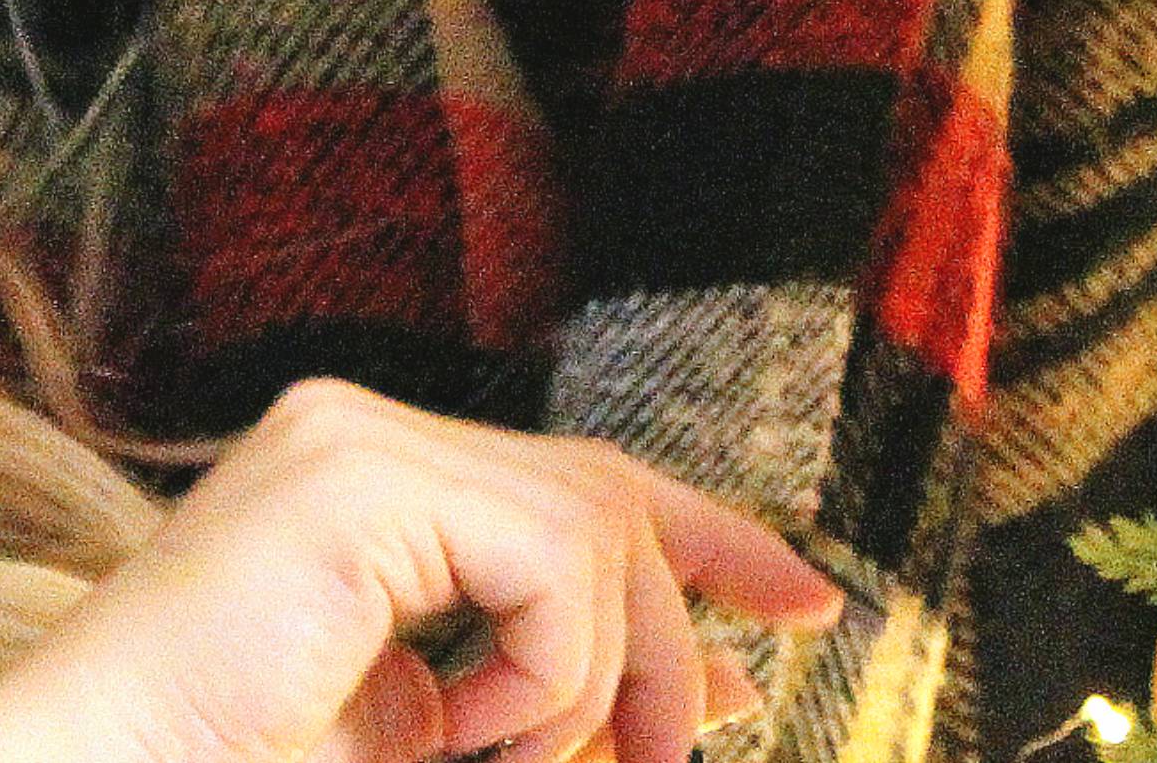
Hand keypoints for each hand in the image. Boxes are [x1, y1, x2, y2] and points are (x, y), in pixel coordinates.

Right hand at [0, 378, 845, 762]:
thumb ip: (552, 692)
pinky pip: (545, 562)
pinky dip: (542, 673)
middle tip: (696, 743)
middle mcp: (357, 426)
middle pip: (602, 488)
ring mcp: (350, 439)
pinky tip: (460, 739)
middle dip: (690, 611)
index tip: (806, 604)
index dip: (707, 537)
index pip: (575, 475)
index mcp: (364, 476)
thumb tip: (718, 686)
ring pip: (590, 527)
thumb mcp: (437, 733)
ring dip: (595, 677)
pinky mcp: (352, 479)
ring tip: (520, 759)